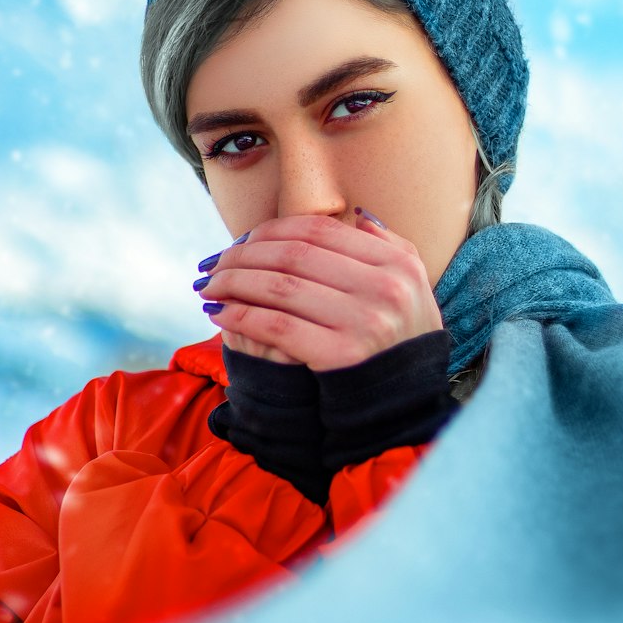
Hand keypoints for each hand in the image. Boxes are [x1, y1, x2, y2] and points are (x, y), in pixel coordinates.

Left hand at [196, 212, 443, 372]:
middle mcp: (384, 288)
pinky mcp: (340, 355)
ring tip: (209, 286)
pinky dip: (241, 315)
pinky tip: (218, 314)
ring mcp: (364, 322)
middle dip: (244, 255)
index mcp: (397, 265)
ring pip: (279, 286)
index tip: (242, 240)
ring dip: (233, 282)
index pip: (320, 230)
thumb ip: (390, 248)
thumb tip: (358, 216)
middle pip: (294, 254)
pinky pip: (277, 325)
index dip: (272, 230)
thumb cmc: (402, 344)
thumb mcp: (413, 289)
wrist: (406, 406)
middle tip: (214, 263)